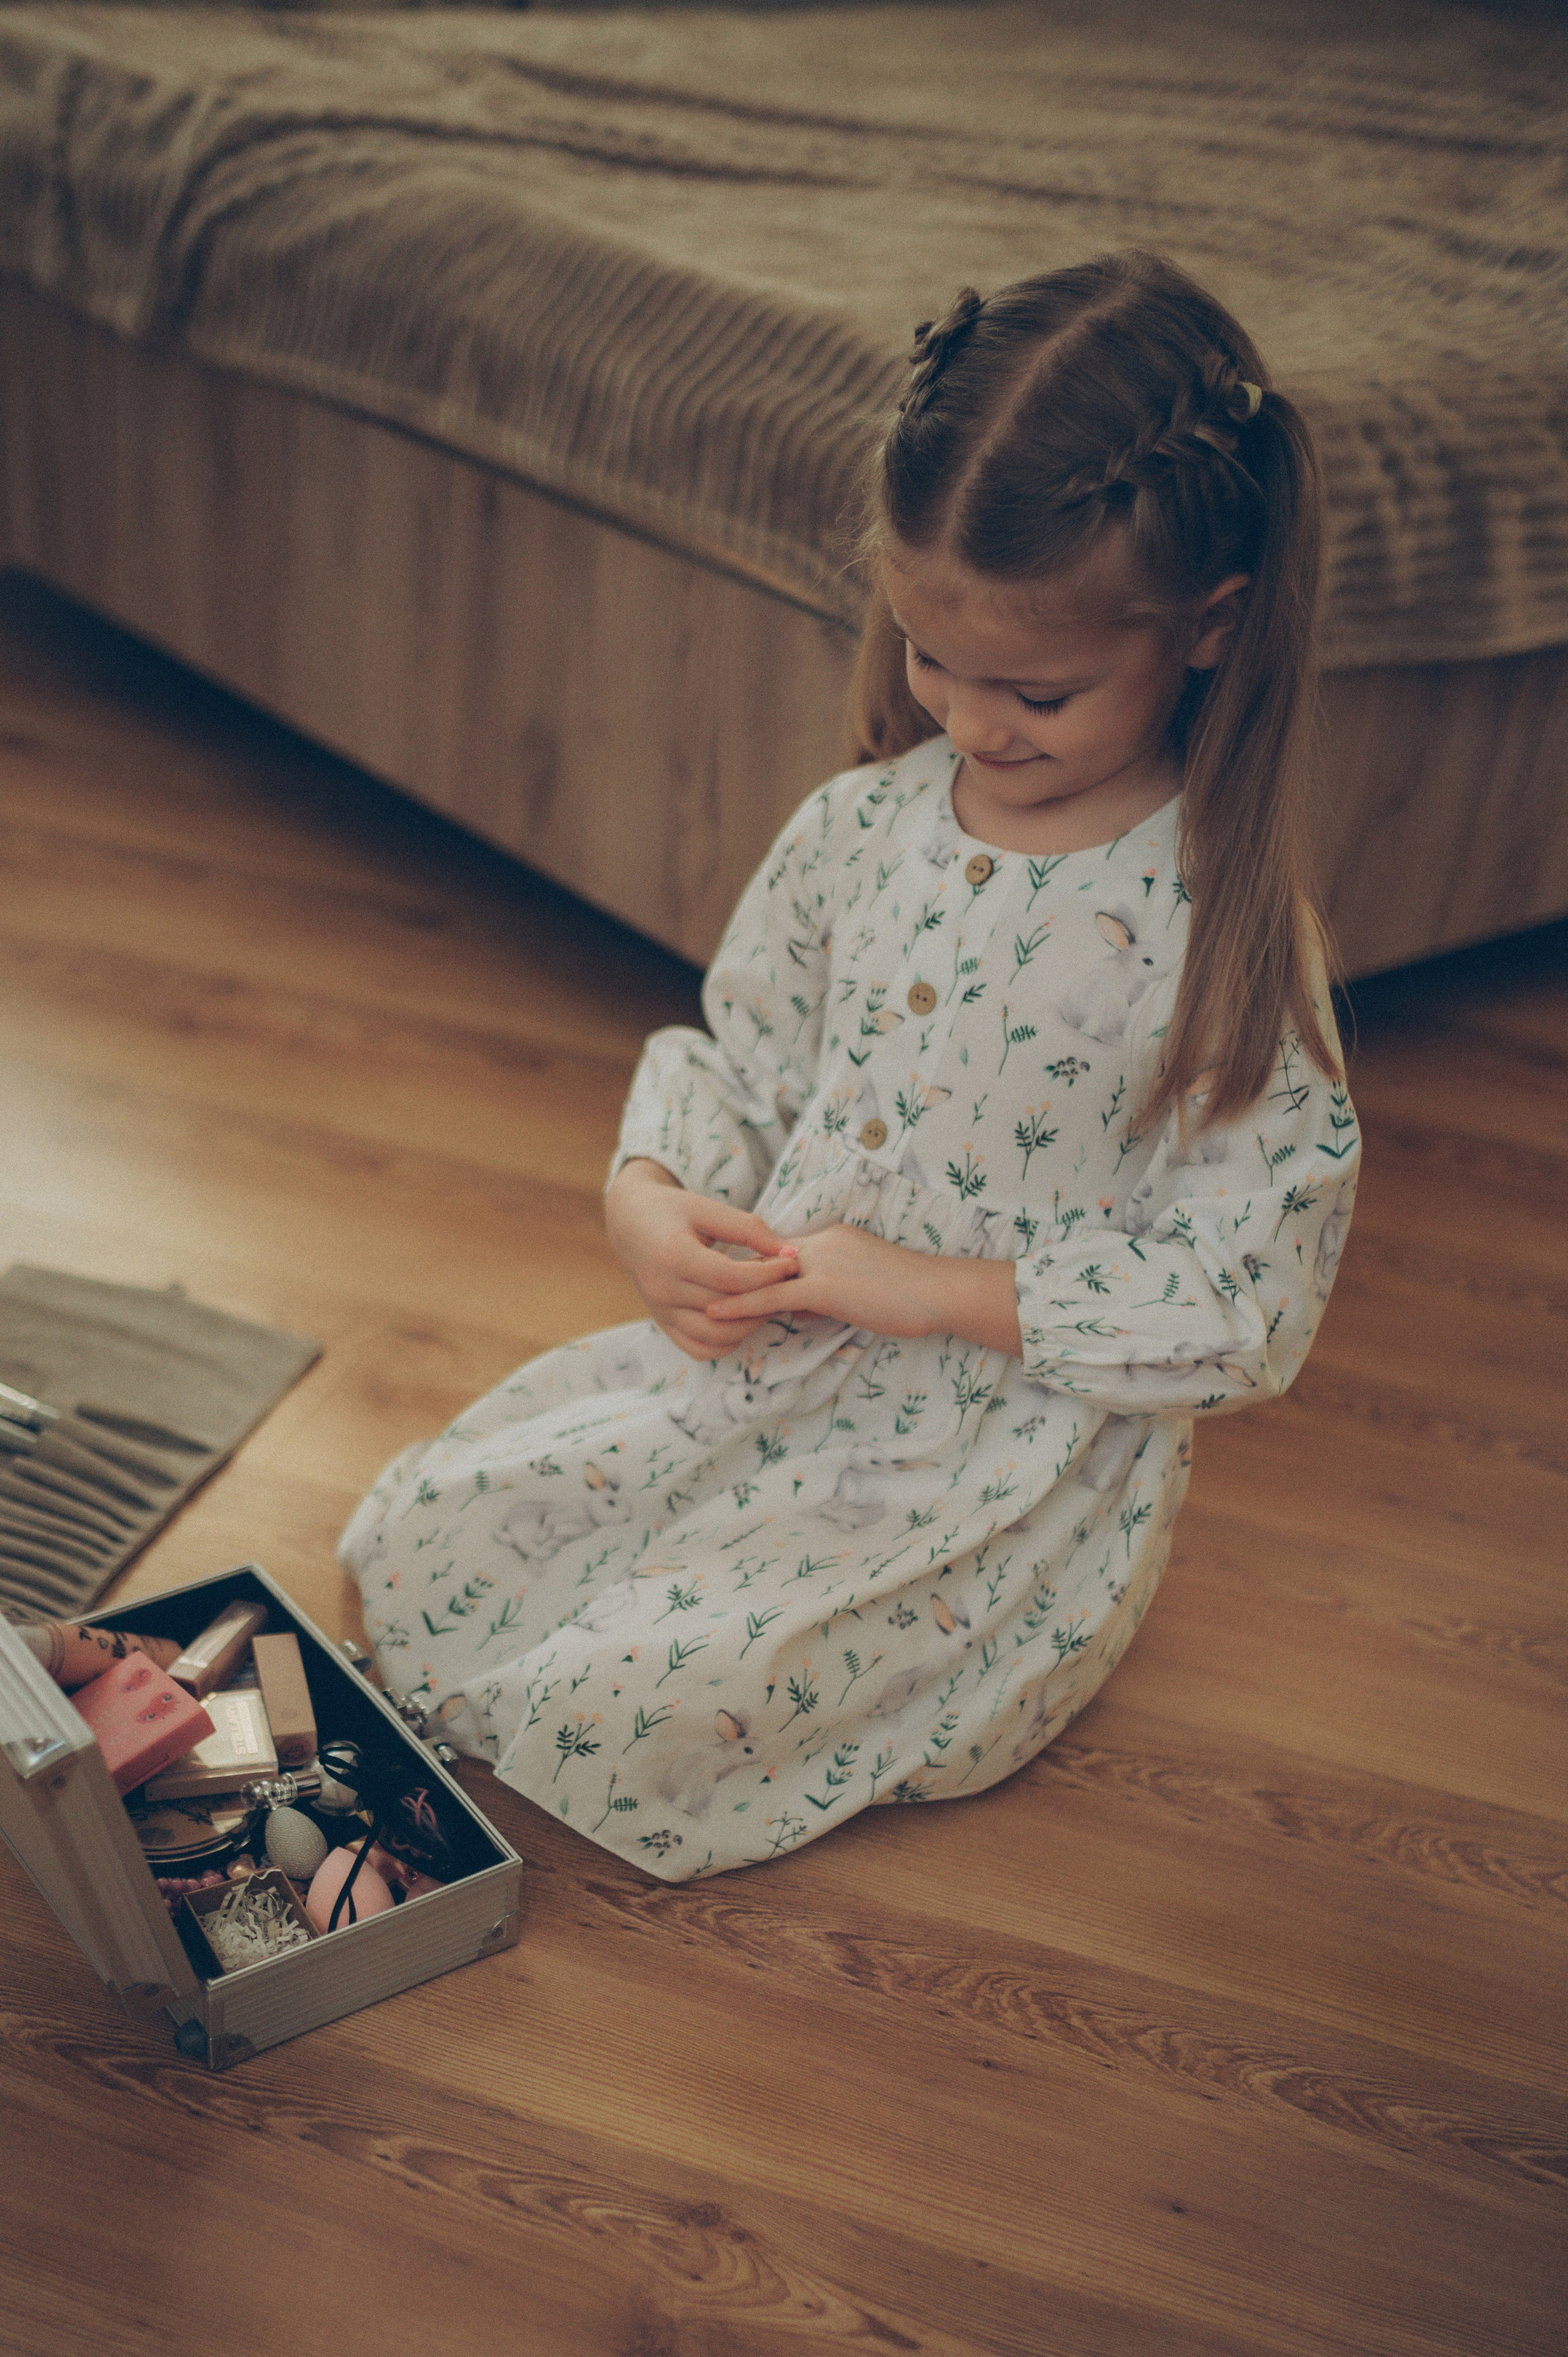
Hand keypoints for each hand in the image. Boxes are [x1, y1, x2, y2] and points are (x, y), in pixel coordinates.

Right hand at [604, 1160, 797, 1358]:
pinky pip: (698, 1349)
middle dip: (765, 1297)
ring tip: (767, 1301)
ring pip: (715, 1335)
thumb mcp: (708, 1208)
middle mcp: (663, 1289)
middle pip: (727, 1308)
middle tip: (786, 1282)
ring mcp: (661, 1310)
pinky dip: (725, 1343)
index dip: (768, 1274)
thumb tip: (789, 1252)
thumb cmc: (672, 1210)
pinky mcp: (663, 1323)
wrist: (630, 1222)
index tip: (791, 1262)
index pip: (732, 1278)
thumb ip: (748, 1229)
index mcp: (673, 1256)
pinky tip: (741, 1320)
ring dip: (749, 1324)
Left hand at [704, 1224, 1023, 1356]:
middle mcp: (820, 1244)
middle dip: (731, 1275)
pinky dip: (741, 1305)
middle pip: (763, 1259)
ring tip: (690, 1298)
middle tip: (692, 1287)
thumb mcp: (859, 1289)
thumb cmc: (909, 1294)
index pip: (780, 1253)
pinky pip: (772, 1297)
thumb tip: (796, 1308)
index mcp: (830, 1239)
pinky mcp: (825, 1288)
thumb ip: (824, 1292)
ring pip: (761, 1275)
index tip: (721, 1277)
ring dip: (725, 1289)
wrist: (939, 1292)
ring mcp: (821, 1263)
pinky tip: (715, 1314)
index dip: (753, 1269)